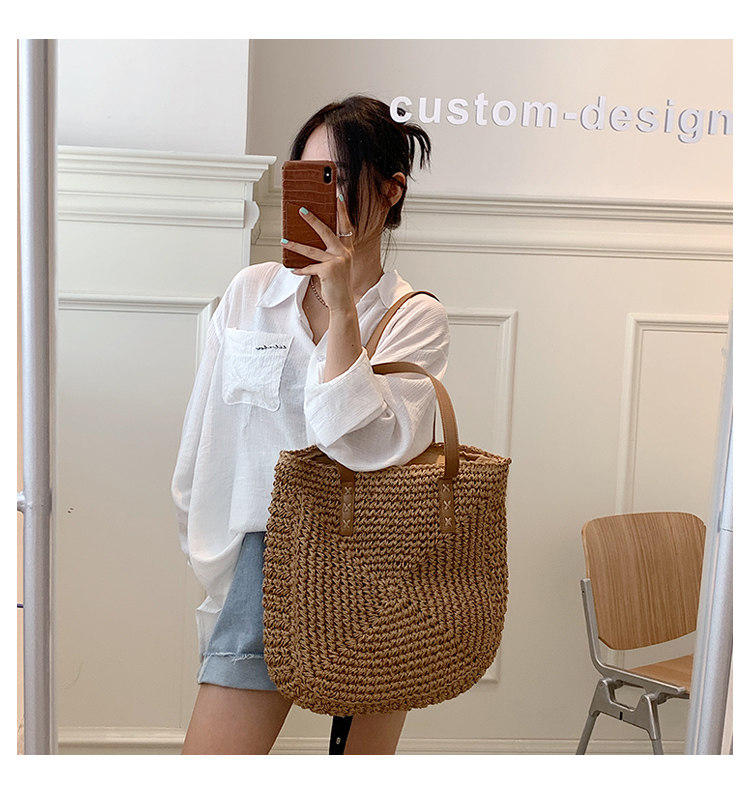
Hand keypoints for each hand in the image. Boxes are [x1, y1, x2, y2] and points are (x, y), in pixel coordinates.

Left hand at [281, 197, 355, 312]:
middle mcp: (344, 253)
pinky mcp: (328, 271)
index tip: (338, 195)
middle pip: (326, 231)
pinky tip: (292, 269)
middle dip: (313, 220)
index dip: (342, 210)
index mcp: (347, 249)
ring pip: (311, 250)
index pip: (345, 225)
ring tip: (283, 241)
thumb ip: (330, 252)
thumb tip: (311, 241)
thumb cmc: (338, 283)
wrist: (343, 303)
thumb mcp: (337, 265)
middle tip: (301, 210)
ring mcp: (337, 261)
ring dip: (295, 245)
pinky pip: (309, 267)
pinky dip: (300, 270)